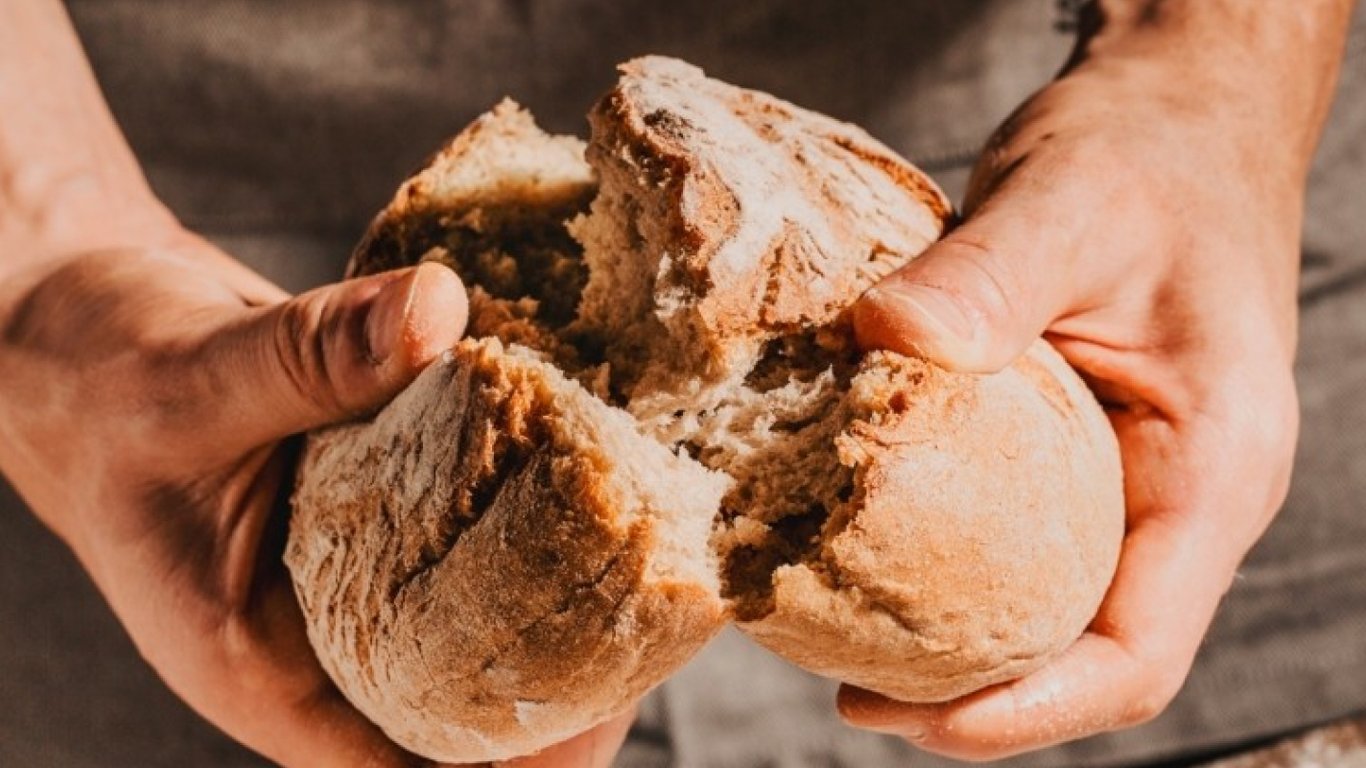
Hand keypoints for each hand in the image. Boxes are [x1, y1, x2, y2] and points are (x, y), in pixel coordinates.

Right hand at [0, 233, 632, 766]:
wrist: (76, 323)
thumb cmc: (94, 380)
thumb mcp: (188, 379)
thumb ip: (308, 357)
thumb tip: (438, 313)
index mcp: (266, 662)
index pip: (401, 764)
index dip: (510, 759)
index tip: (607, 704)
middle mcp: (325, 628)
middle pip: (467, 695)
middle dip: (566, 664)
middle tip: (661, 599)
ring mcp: (360, 563)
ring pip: (478, 602)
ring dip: (560, 572)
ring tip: (652, 527)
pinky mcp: (384, 495)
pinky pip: (468, 511)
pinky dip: (526, 486)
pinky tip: (595, 442)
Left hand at [838, 1, 1351, 758]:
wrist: (1177, 115)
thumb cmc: (1151, 157)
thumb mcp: (1072, 204)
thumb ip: (989, 277)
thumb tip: (880, 340)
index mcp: (1213, 471)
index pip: (1136, 653)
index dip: (1028, 712)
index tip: (910, 718)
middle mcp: (1176, 496)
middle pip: (1083, 653)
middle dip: (972, 695)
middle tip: (846, 691)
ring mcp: (1128, 478)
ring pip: (1047, 604)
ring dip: (954, 638)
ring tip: (839, 637)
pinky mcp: (1076, 448)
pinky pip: (1017, 537)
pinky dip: (944, 562)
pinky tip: (861, 544)